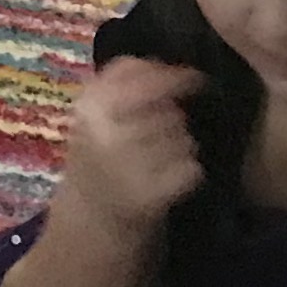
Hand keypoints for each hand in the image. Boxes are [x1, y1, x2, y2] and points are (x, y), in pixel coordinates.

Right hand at [57, 58, 207, 234]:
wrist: (91, 222)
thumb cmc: (99, 157)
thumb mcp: (95, 112)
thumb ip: (123, 80)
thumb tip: (173, 64)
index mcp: (89, 107)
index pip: (142, 76)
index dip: (176, 75)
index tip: (197, 78)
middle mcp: (105, 134)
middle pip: (170, 111)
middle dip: (172, 121)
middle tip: (155, 137)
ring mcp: (128, 168)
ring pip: (185, 140)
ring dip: (181, 148)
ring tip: (158, 160)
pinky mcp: (151, 198)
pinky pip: (192, 170)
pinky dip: (188, 174)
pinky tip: (168, 180)